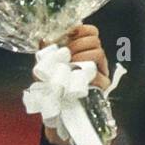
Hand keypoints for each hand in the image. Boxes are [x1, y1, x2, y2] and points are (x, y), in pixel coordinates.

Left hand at [39, 24, 109, 144]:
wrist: (57, 116)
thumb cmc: (52, 90)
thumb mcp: (45, 69)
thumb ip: (45, 54)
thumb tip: (43, 38)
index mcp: (81, 52)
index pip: (90, 32)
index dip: (81, 29)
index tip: (67, 33)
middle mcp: (93, 60)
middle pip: (94, 40)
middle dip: (77, 44)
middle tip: (65, 56)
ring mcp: (99, 72)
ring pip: (98, 53)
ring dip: (80, 56)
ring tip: (69, 66)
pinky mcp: (102, 87)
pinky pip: (99, 75)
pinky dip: (86, 74)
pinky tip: (75, 78)